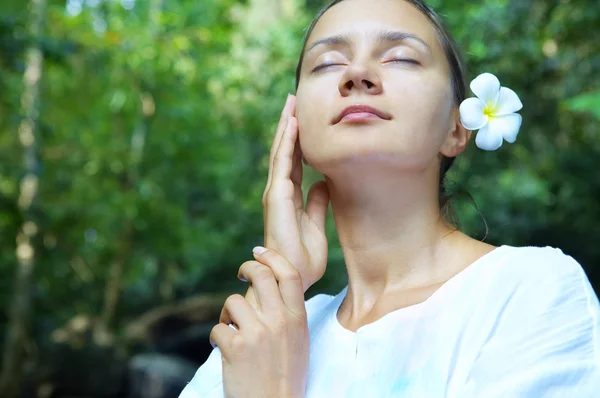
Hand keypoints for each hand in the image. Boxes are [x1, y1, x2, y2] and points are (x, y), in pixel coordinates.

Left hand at [212, 247, 308, 397]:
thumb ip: (288, 314)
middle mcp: (279, 321)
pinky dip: (216, 337)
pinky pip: (217, 328)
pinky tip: (222, 348)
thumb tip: (272, 290)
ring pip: (233, 301)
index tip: (259, 251)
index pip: (289, 273)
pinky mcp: (235, 347)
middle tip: (241, 273)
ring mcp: (257, 333)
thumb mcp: (299, 340)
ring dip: (228, 313)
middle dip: (246, 268)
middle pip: (260, 274)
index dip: (272, 256)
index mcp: (297, 318)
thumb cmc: (286, 376)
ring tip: (231, 329)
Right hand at [253, 94, 329, 300]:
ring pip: (281, 151)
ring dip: (286, 126)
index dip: (299, 138)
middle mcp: (280, 191)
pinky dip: (287, 142)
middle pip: (285, 150)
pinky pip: (282, 163)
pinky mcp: (277, 197)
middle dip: (290, 124)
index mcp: (290, 196)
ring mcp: (276, 193)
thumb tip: (323, 183)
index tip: (304, 117)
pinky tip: (292, 124)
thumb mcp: (317, 225)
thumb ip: (318, 203)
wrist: (292, 278)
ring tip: (291, 103)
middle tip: (294, 99)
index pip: (294, 160)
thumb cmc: (303, 258)